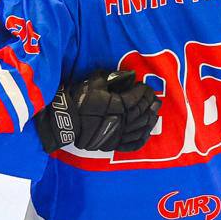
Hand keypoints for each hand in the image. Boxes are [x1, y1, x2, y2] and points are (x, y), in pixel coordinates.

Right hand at [35, 69, 161, 152]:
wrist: (65, 121)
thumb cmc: (79, 100)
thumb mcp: (94, 82)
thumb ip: (112, 77)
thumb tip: (128, 75)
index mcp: (119, 104)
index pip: (138, 97)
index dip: (144, 91)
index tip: (144, 86)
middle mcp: (123, 120)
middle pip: (143, 112)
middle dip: (150, 104)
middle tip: (155, 99)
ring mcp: (119, 134)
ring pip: (141, 128)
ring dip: (150, 120)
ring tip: (154, 113)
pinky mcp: (114, 144)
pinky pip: (133, 143)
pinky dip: (143, 138)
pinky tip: (146, 132)